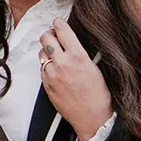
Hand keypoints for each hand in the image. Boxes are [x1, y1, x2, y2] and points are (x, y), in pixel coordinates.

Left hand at [39, 18, 112, 140]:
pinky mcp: (46, 85)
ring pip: (41, 53)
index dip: (58, 23)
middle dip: (49, 35)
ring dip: (47, 51)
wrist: (92, 117)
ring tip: (56, 55)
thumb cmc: (98, 94)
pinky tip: (56, 70)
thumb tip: (70, 40)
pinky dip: (47, 66)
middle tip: (54, 37)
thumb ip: (79, 52)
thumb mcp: (94, 66)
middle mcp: (62, 63)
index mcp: (78, 56)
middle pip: (46, 38)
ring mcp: (52, 74)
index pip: (61, 30)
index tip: (58, 23)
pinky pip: (42, 69)